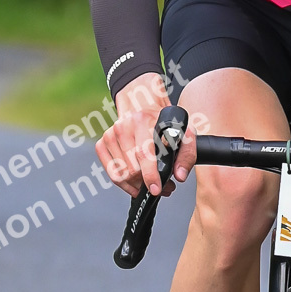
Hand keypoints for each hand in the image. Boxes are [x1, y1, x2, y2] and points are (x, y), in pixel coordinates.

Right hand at [95, 73, 195, 196]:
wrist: (141, 103)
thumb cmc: (161, 119)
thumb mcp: (182, 131)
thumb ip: (187, 154)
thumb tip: (179, 175)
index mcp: (143, 122)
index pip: (144, 153)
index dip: (150, 175)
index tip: (155, 188)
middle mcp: (124, 127)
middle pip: (132, 169)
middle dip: (148, 183)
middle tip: (163, 186)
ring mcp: (111, 135)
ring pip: (121, 174)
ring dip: (136, 185)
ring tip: (150, 183)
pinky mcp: (103, 142)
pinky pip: (111, 172)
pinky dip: (123, 182)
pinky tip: (135, 181)